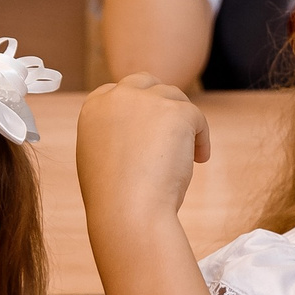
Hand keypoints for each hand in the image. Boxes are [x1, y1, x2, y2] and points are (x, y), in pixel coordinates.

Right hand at [75, 76, 209, 238]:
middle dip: (161, 103)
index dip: (136, 106)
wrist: (127, 212)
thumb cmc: (114, 197)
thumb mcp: (99, 156)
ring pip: (175, 99)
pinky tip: (199, 160)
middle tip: (172, 130)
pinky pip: (197, 118)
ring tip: (187, 155)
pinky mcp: (176, 111)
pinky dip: (201, 139)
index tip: (147, 127)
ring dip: (182, 123)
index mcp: (94, 107)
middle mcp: (117, 96)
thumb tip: (140, 131)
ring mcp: (147, 100)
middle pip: (147, 83)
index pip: (118, 90)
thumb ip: (114, 134)